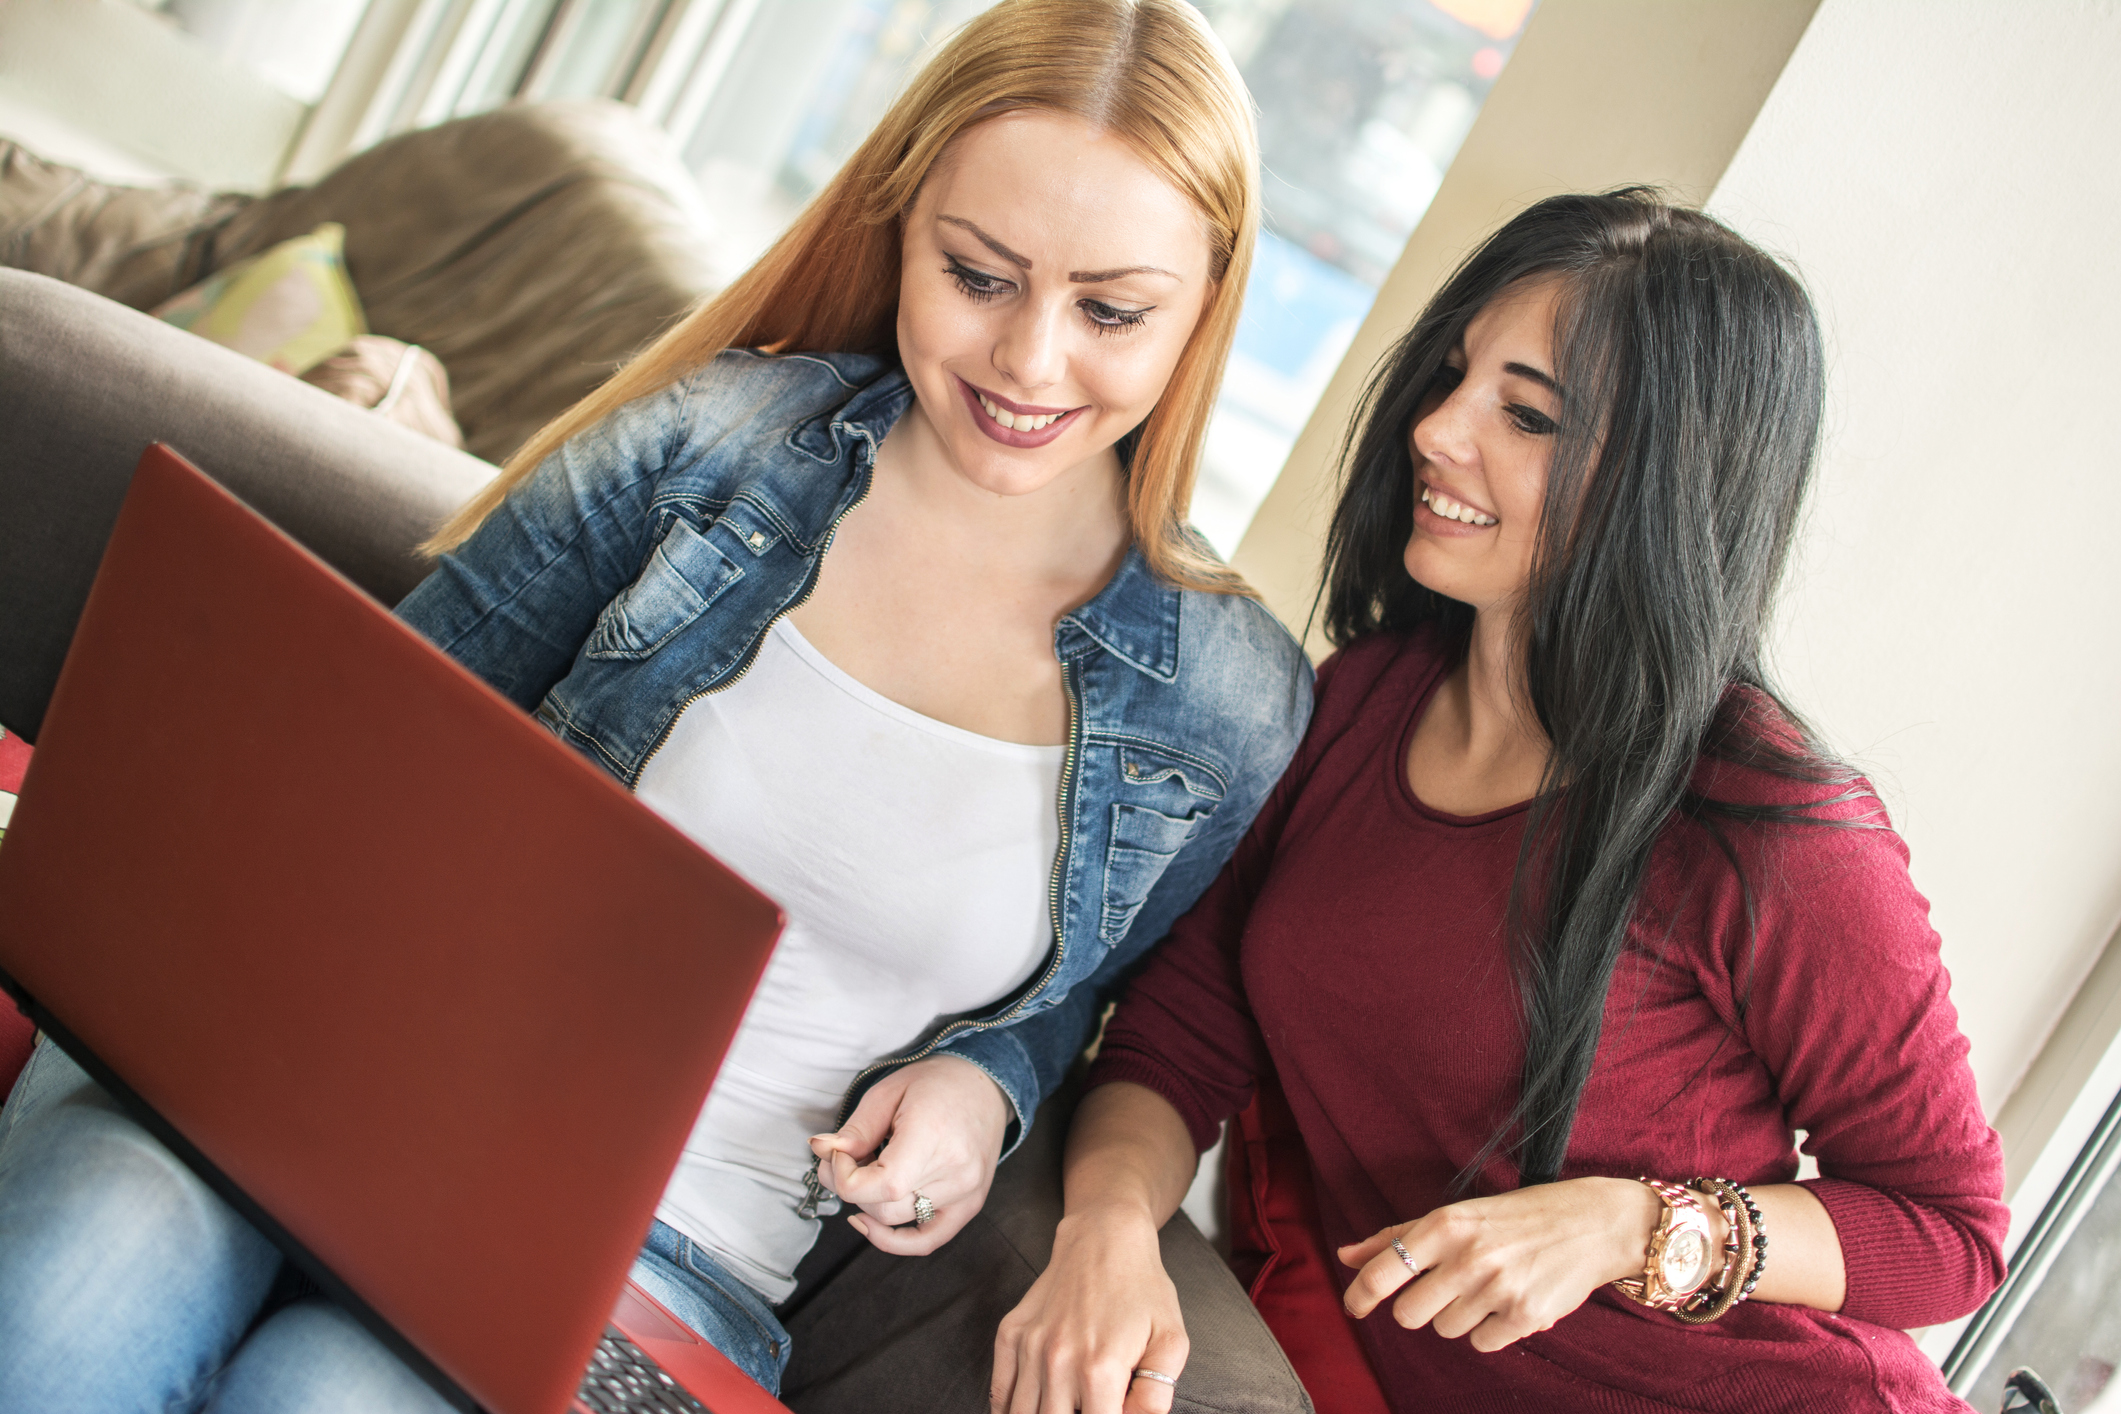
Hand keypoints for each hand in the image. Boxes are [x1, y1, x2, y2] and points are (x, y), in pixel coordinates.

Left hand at [808, 1054, 1011, 1254]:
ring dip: (868, 1204)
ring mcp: (966, 1193)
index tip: (837, 1154)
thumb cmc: (937, 1083)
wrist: (985, 1085)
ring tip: (867, 1173)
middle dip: (850, 1187)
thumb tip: (821, 1151)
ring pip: (896, 1221)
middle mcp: (956, 1172)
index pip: (878, 1186)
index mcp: (934, 1138)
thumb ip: (855, 1129)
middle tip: (843, 1159)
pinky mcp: (970, 1205)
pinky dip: (895, 1242)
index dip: (843, 1177)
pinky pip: (928, 1241)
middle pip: (882, 1207)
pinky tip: (870, 1224)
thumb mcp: (888, 1093)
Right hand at [991, 1207, 1188, 1413]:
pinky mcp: (1011, 1333)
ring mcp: (1029, 1347)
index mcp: (1100, 1370)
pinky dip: (1006, 1410)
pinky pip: (998, 1390)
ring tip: (1061, 1409)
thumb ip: (1156, 1395)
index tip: (1112, 1413)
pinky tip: (1027, 1411)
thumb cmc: (1143, 1290)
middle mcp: (1058, 1361)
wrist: (1104, 1237)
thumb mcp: (1171, 1340)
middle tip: (1087, 1408)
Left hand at [1338, 1176, 1666, 1351]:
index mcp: (1445, 1224)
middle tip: (1444, 1290)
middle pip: (1410, 1314)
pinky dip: (1490, 1329)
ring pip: (1446, 1329)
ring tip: (1488, 1286)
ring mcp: (1498, 1288)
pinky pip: (1482, 1343)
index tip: (1353, 1308)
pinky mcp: (1525, 1316)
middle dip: (1420, 1309)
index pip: (1383, 1271)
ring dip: (1460, 1315)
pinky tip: (1509, 1301)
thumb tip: (1346, 1256)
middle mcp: (1468, 1256)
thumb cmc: (1516, 1217)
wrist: (1592, 1223)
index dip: (1359, 1296)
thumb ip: (1398, 1236)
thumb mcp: (1456, 1215)